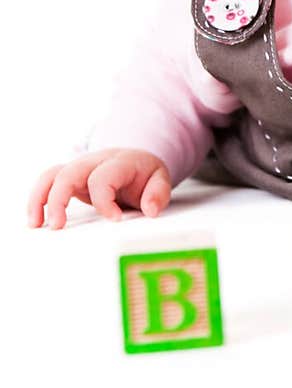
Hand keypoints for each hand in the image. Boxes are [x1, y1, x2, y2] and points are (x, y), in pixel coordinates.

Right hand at [27, 149, 171, 228]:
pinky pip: (48, 183)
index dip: (104, 201)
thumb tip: (150, 210)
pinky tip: (36, 220)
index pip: (103, 177)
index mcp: (119, 162)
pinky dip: (38, 199)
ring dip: (40, 198)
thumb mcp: (159, 179)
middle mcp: (95, 162)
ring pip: (52, 175)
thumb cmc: (144, 174)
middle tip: (58, 226)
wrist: (136, 160)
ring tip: (36, 224)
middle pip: (69, 173)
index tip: (114, 220)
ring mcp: (80, 168)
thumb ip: (158, 193)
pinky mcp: (70, 178)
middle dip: (59, 199)